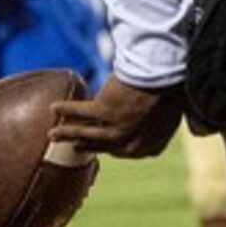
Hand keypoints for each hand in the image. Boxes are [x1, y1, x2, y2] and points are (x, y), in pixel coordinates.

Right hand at [51, 76, 184, 160]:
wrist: (166, 74)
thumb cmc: (173, 88)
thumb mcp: (173, 112)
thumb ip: (163, 122)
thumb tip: (165, 117)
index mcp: (151, 145)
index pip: (128, 152)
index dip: (114, 149)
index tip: (105, 147)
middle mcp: (132, 142)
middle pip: (104, 146)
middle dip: (88, 146)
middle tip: (76, 147)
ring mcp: (116, 129)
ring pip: (86, 134)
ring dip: (67, 134)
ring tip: (52, 134)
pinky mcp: (103, 112)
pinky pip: (80, 112)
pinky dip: (67, 109)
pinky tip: (55, 107)